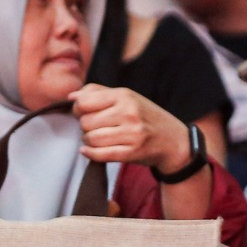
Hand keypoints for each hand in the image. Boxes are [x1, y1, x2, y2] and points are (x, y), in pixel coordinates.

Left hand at [71, 84, 191, 170]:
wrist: (174, 141)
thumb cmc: (146, 117)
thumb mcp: (128, 97)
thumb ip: (98, 92)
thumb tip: (71, 96)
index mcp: (125, 96)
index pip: (84, 101)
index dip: (78, 108)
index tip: (83, 113)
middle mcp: (129, 113)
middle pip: (86, 122)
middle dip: (85, 126)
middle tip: (94, 127)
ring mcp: (132, 134)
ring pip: (91, 138)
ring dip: (89, 141)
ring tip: (98, 138)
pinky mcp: (132, 153)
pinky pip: (100, 154)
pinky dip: (90, 153)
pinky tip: (90, 150)